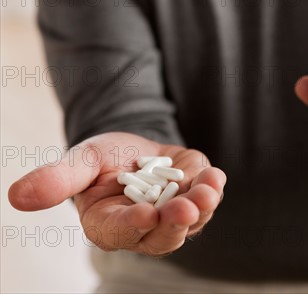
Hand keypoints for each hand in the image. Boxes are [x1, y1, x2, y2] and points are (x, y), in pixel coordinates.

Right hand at [8, 132, 225, 255]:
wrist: (131, 146)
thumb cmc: (101, 158)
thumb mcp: (80, 161)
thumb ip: (55, 179)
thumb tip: (15, 197)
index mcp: (109, 225)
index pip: (120, 233)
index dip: (133, 226)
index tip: (145, 214)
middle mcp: (144, 227)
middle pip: (162, 235)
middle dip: (174, 222)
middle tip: (185, 207)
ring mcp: (172, 212)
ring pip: (190, 220)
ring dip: (201, 207)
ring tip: (207, 189)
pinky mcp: (192, 194)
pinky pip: (206, 199)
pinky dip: (212, 189)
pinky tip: (214, 176)